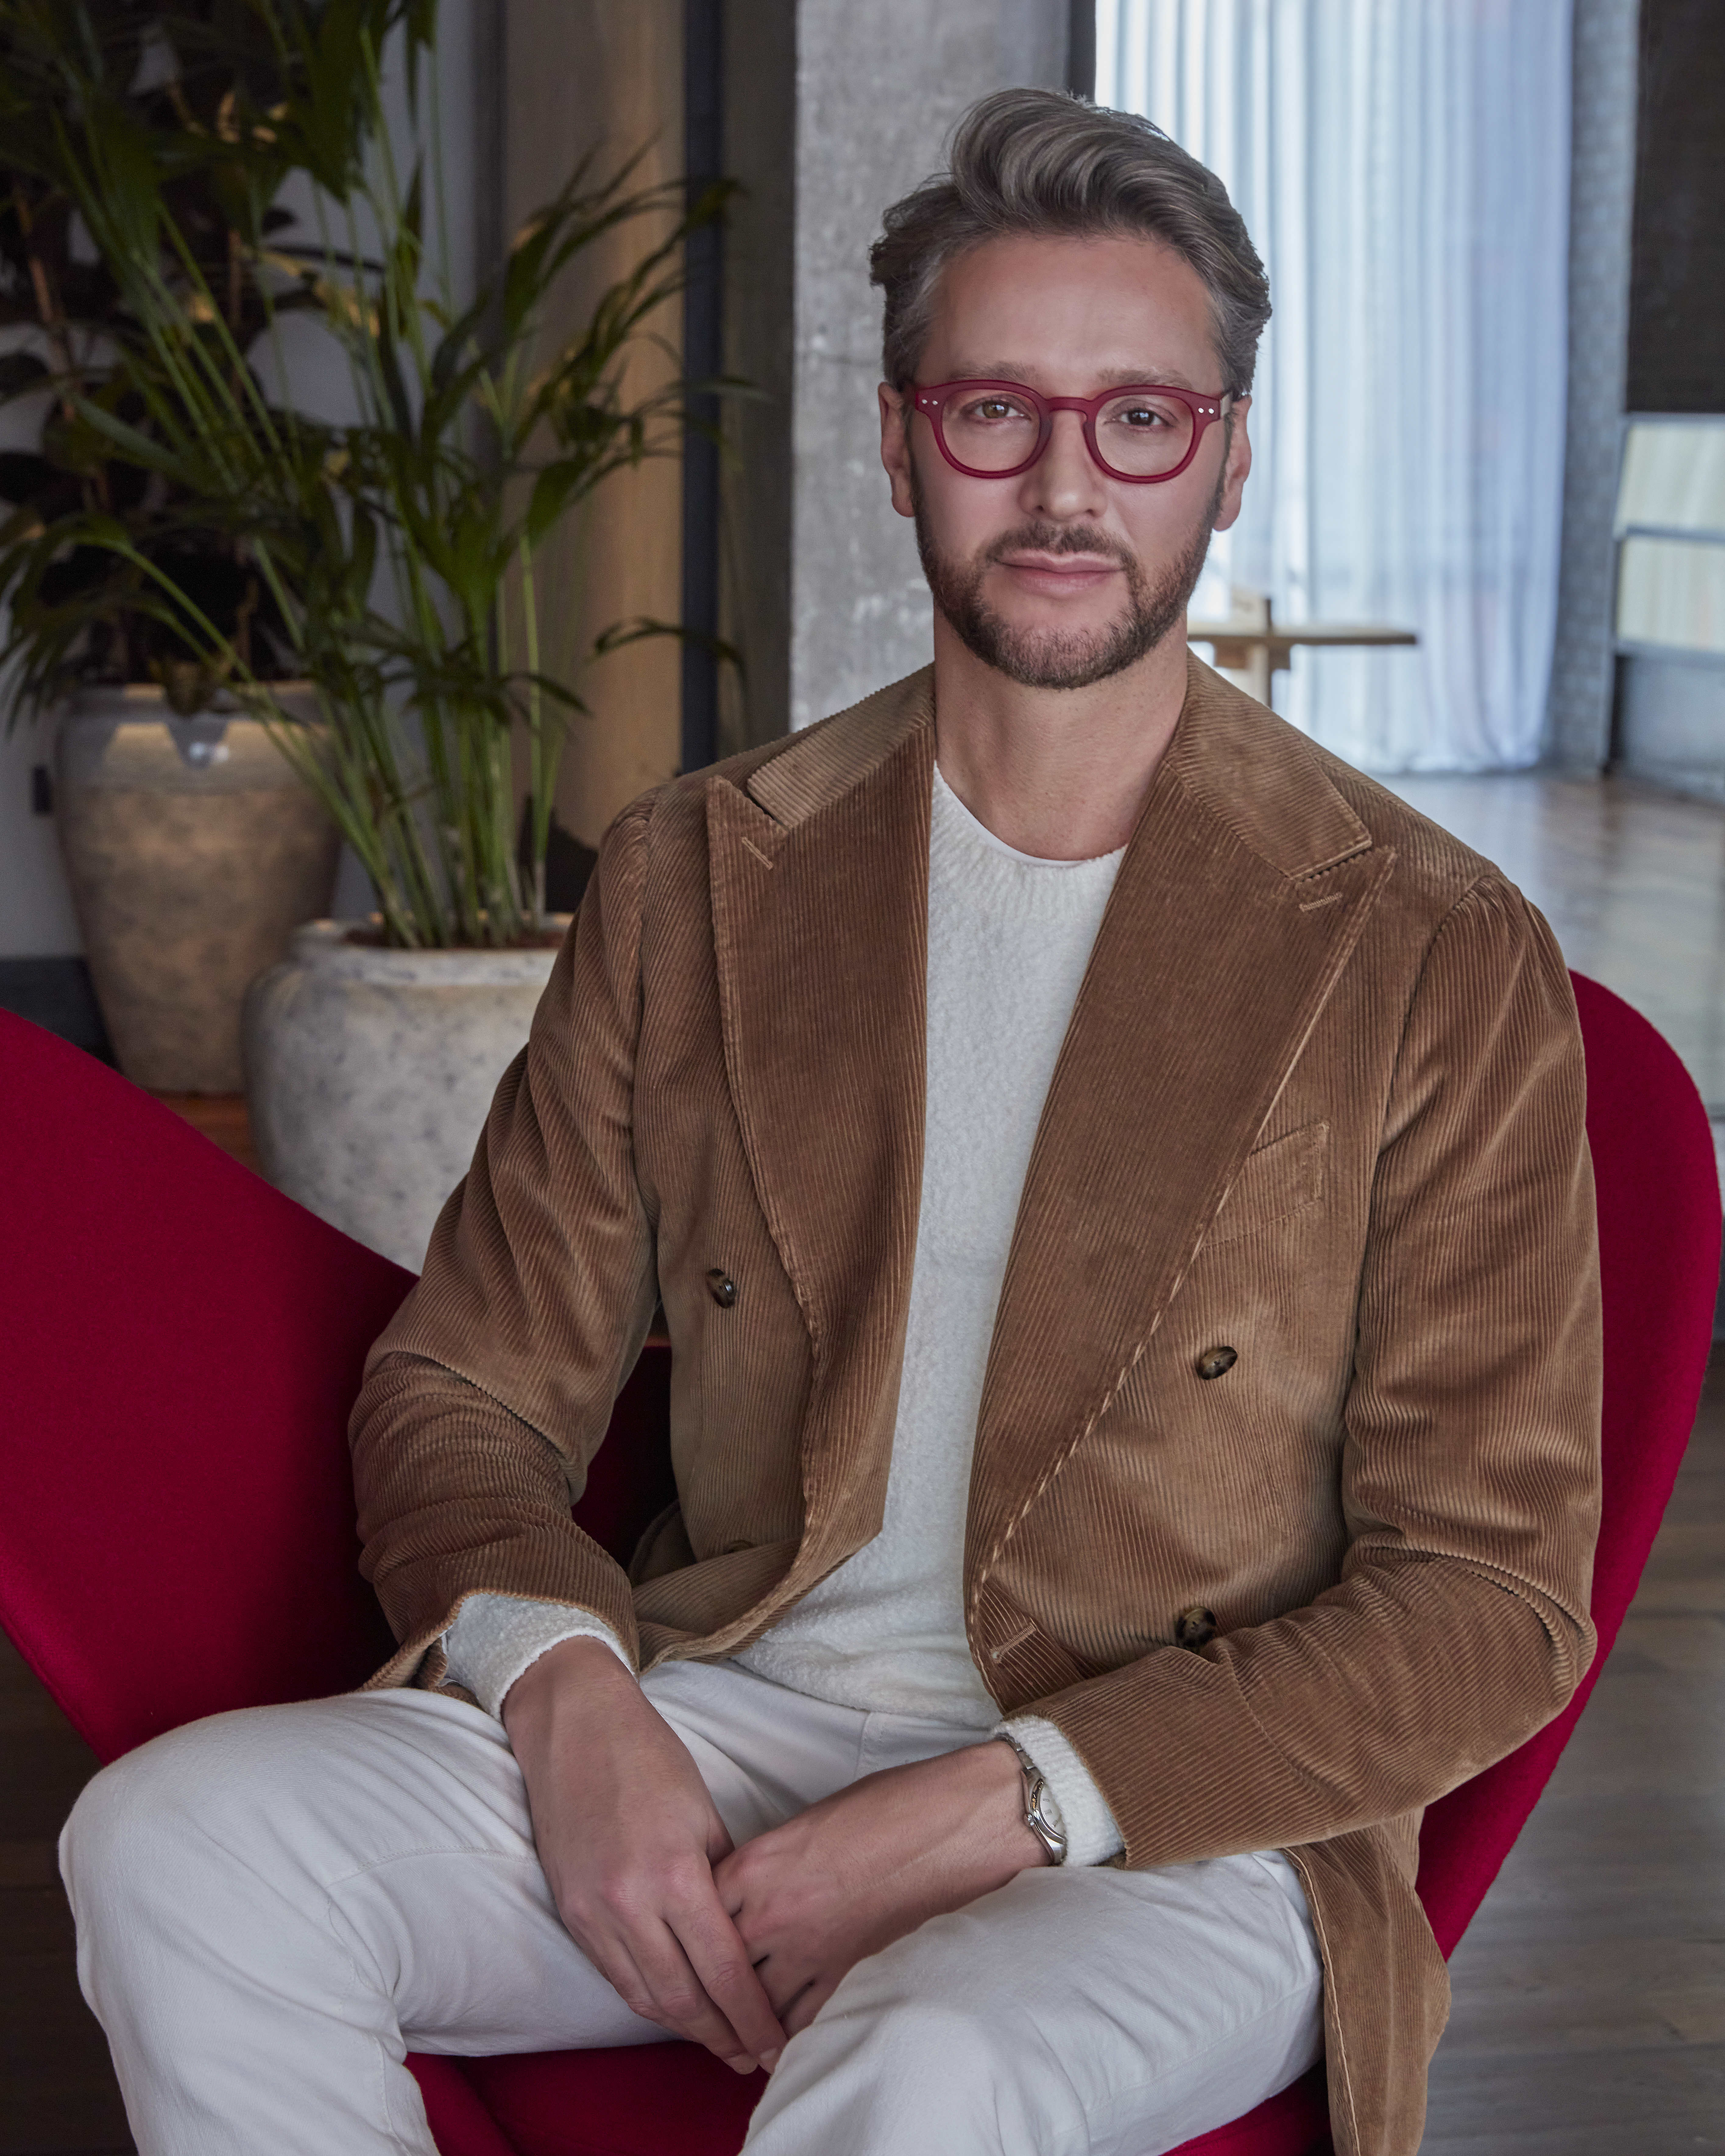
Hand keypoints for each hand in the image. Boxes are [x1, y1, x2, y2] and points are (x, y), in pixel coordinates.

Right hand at [501, 1637, 786, 2073]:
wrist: (575, 1726)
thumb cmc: (649, 1758)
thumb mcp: (704, 1814)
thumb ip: (724, 1880)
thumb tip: (745, 1932)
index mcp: (673, 1874)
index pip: (723, 1969)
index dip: (753, 2015)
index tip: (778, 2042)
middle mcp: (628, 1903)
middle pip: (683, 1998)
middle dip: (724, 2036)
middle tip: (755, 2057)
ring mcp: (592, 1911)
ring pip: (645, 1996)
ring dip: (685, 2027)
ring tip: (721, 2042)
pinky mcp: (570, 1911)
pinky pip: (614, 1974)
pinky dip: (648, 1998)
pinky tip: (675, 2007)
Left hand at [713, 1737, 1047, 2035]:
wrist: (955, 1822)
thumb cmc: (890, 1808)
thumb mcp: (809, 1823)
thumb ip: (770, 1865)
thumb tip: (752, 1894)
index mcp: (757, 1865)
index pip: (698, 1913)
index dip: (693, 1933)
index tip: (694, 1945)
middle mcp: (772, 1913)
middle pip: (717, 1965)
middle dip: (712, 1984)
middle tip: (710, 1998)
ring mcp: (810, 1950)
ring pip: (753, 2005)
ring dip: (746, 2017)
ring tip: (742, 2027)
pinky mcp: (849, 1977)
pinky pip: (802, 2024)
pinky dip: (788, 2035)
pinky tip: (784, 2037)